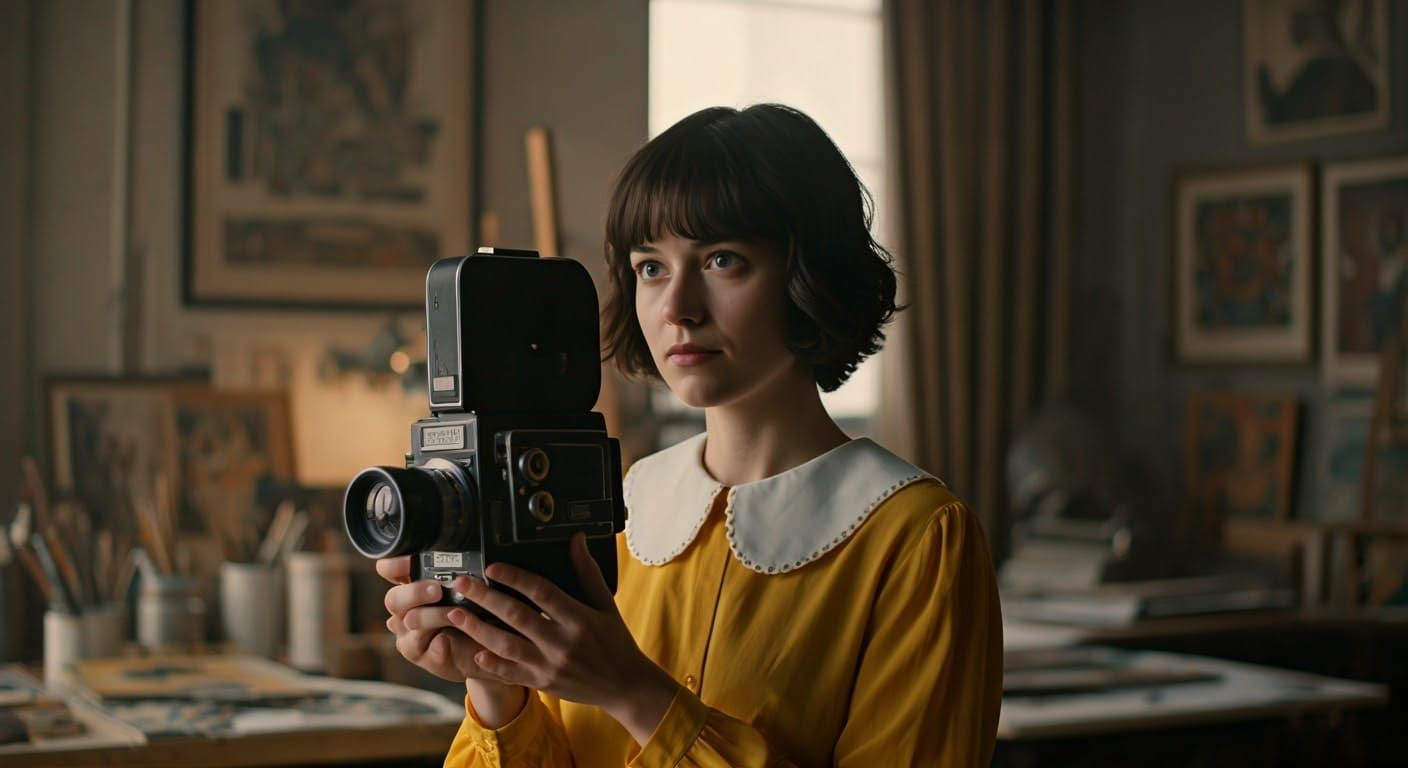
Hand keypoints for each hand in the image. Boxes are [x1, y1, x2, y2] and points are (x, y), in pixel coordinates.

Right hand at [377, 556, 526, 724]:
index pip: (389, 571)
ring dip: (433, 616)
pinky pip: (420, 649)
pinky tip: (445, 641)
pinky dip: (435, 646)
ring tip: (455, 613)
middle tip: (438, 590)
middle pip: (394, 598)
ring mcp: (409, 634)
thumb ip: (462, 576)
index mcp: (413, 586)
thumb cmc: (475, 614)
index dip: (393, 565)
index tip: (409, 561)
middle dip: (416, 592)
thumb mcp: (470, 590)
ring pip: (410, 621)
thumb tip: (469, 560)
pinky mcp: (420, 655)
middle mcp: (405, 610)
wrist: (484, 650)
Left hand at [447, 534, 680, 745]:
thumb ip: (587, 571)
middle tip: (461, 583)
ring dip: (477, 629)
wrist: (625, 686)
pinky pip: (512, 674)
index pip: (542, 593)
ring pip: (507, 645)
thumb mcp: (605, 604)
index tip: (492, 566)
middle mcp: (563, 642)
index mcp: (579, 618)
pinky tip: (474, 651)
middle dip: (485, 598)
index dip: (515, 577)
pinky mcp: (543, 683)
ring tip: (455, 613)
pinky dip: (492, 664)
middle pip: (517, 616)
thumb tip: (576, 538)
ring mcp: (550, 665)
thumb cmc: (615, 641)